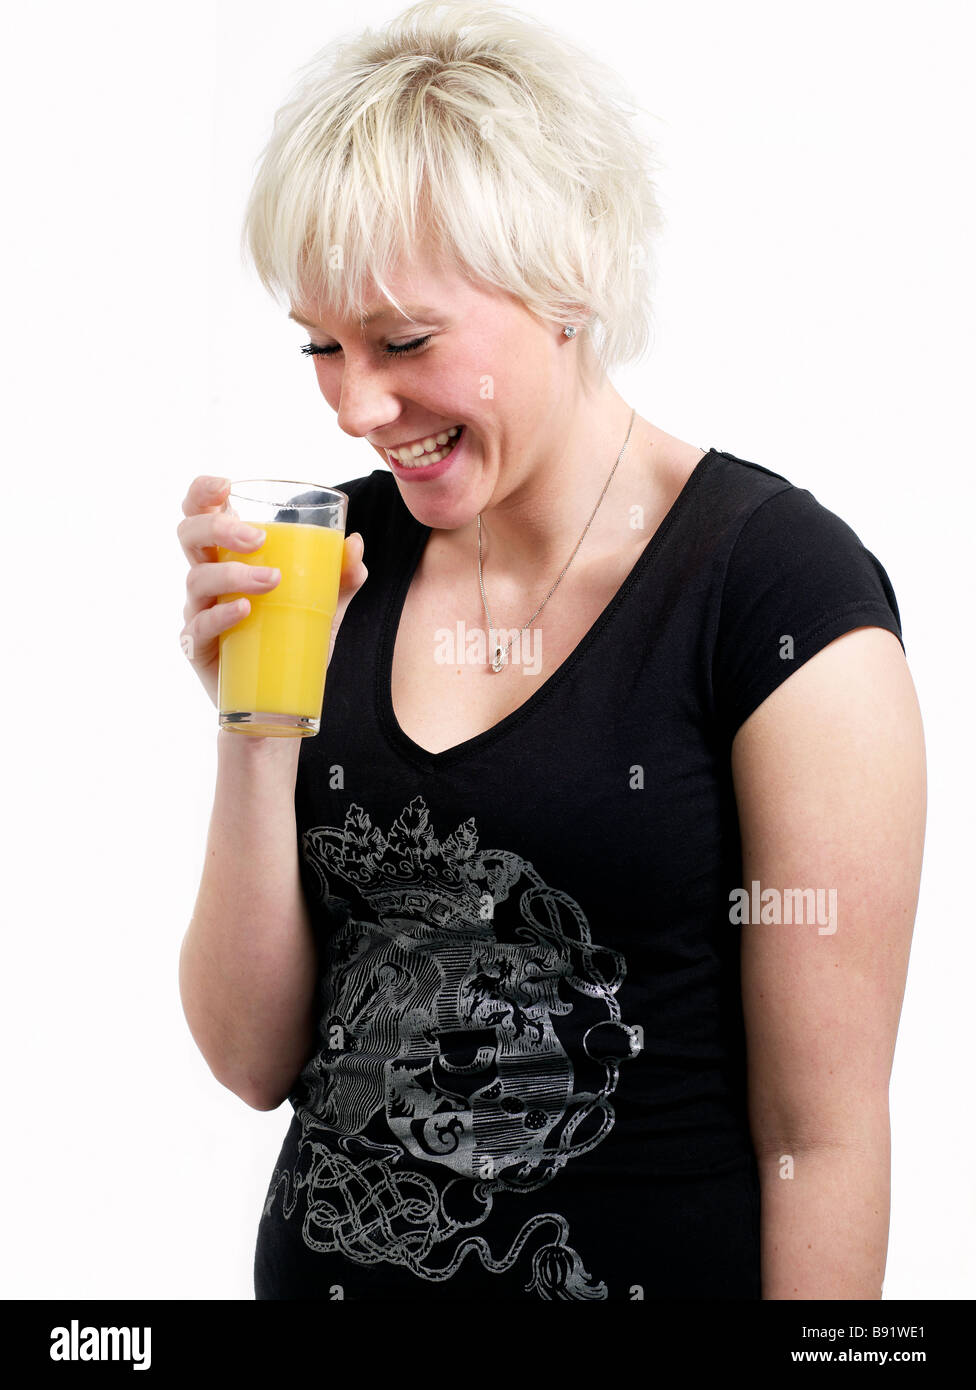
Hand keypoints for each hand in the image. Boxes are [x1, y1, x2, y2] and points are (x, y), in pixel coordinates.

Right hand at [177, 476, 367, 709]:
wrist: (275, 706)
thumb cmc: (291, 642)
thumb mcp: (324, 608)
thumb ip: (341, 578)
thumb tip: (355, 545)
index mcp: (228, 557)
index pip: (200, 512)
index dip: (202, 492)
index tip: (225, 485)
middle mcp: (206, 579)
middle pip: (189, 536)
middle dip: (218, 527)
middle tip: (257, 539)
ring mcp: (198, 612)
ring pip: (196, 579)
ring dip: (233, 574)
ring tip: (271, 582)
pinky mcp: (196, 648)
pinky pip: (199, 625)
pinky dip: (221, 615)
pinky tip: (244, 611)